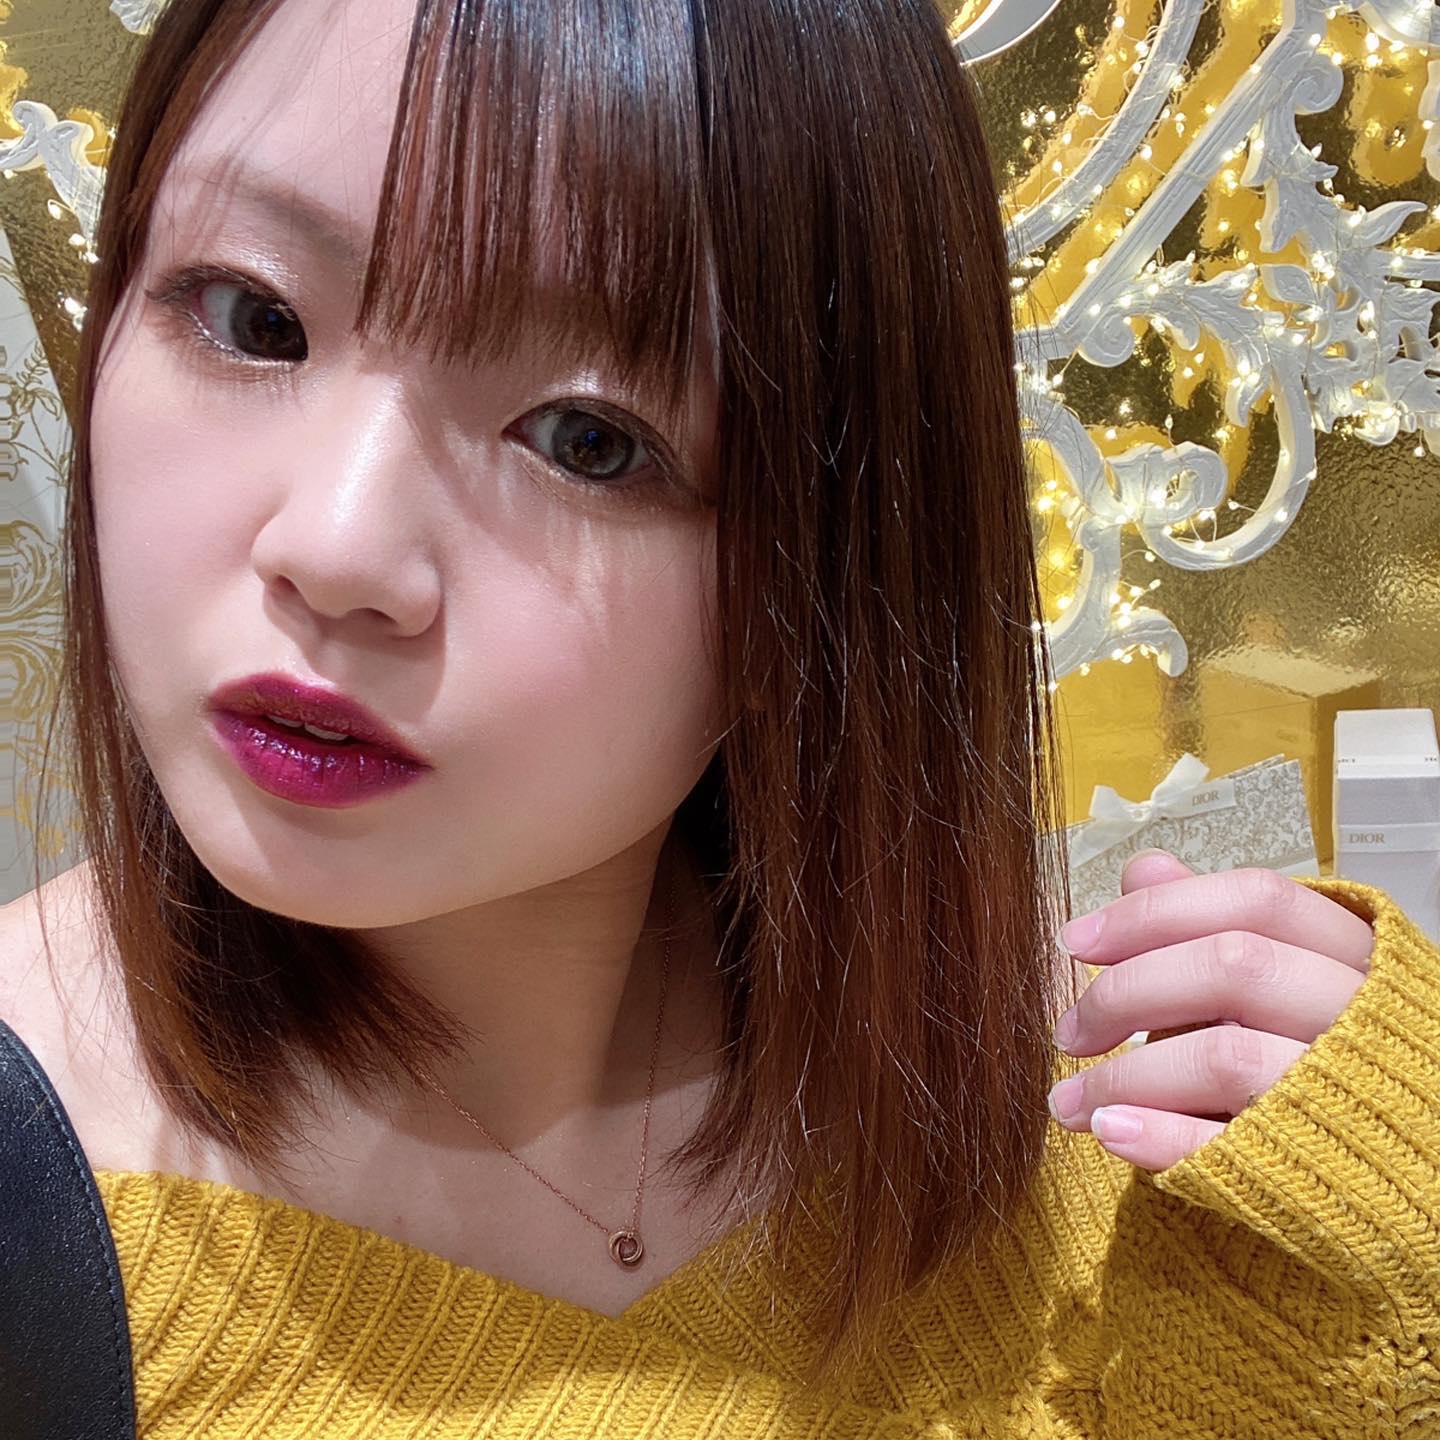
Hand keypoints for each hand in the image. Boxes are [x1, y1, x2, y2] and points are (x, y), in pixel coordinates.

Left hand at [1047, 851, 1375, 1170]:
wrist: (1421, 1182)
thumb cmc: (1339, 1067)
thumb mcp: (1291, 983)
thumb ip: (1216, 927)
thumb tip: (1145, 868)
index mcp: (1361, 958)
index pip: (1255, 901)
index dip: (1155, 912)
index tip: (1075, 941)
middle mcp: (1365, 1019)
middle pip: (1233, 967)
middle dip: (1126, 993)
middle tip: (1068, 1032)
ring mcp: (1355, 1096)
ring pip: (1227, 1056)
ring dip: (1126, 1078)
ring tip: (1068, 1102)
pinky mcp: (1337, 1175)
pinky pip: (1234, 1147)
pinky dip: (1160, 1137)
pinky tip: (1110, 1131)